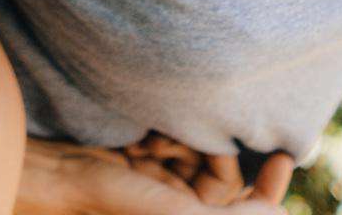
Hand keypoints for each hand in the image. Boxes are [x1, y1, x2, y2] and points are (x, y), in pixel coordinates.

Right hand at [120, 134, 294, 206]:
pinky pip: (171, 140)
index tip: (284, 157)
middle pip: (221, 174)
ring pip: (198, 152)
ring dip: (181, 141)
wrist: (57, 174)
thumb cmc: (115, 203)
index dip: (270, 187)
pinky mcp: (143, 159)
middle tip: (179, 144)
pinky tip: (141, 137)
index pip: (247, 206)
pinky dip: (162, 134)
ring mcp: (162, 182)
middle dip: (209, 154)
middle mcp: (180, 206)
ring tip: (152, 142)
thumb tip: (280, 214)